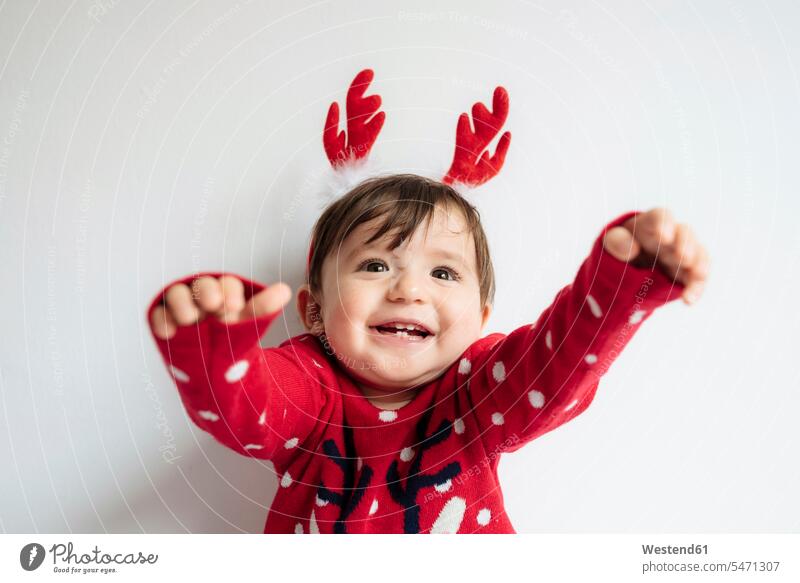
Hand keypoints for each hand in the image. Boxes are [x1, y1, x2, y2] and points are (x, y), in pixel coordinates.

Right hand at [150, 275, 291, 339]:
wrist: (213, 369)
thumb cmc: (233, 340)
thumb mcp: (249, 325)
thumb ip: (263, 309)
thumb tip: (285, 290)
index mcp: (226, 292)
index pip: (228, 284)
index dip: (230, 291)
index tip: (234, 305)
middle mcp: (202, 295)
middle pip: (202, 284)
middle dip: (206, 291)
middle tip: (213, 304)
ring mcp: (181, 306)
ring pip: (177, 294)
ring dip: (182, 303)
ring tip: (190, 318)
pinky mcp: (163, 320)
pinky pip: (158, 314)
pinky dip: (162, 320)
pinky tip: (169, 332)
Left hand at [602, 208, 708, 305]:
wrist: (625, 266)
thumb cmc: (620, 247)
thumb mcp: (611, 243)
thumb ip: (616, 241)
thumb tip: (631, 247)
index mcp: (650, 224)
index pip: (661, 216)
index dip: (665, 224)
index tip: (664, 237)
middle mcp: (671, 236)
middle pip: (685, 233)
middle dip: (686, 244)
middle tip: (682, 257)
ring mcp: (681, 254)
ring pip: (698, 253)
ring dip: (699, 264)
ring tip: (697, 274)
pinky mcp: (686, 273)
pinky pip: (697, 279)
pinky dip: (696, 288)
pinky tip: (688, 299)